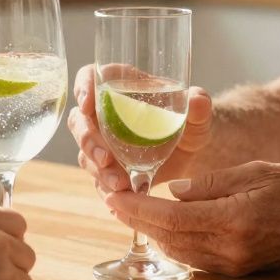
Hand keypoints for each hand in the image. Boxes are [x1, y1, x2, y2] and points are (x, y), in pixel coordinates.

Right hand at [68, 64, 212, 193]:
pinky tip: (119, 202)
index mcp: (120, 88)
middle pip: (80, 120)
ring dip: (98, 169)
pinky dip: (106, 189)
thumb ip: (199, 105)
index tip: (87, 104)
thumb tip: (198, 99)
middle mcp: (104, 114)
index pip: (91, 77)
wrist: (189, 153)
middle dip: (88, 140)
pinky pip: (97, 178)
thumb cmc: (189, 123)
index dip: (83, 87)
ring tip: (120, 184)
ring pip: (85, 153)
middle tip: (106, 159)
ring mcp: (102, 143)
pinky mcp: (106, 168)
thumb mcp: (197, 114)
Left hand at [105, 161, 279, 276]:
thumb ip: (211, 183)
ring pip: (180, 251)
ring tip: (132, 212)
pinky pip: (197, 258)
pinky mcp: (239, 269)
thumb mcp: (255, 171)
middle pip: (169, 238)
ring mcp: (234, 263)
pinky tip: (165, 228)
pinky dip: (175, 243)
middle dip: (138, 221)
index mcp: (233, 219)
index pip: (171, 217)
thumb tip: (173, 191)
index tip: (114, 196)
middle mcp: (230, 248)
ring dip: (153, 234)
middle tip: (114, 202)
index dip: (138, 208)